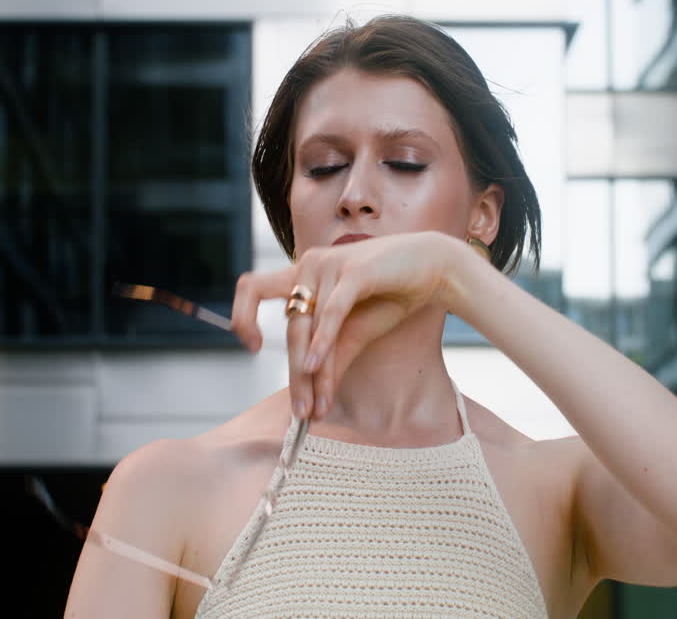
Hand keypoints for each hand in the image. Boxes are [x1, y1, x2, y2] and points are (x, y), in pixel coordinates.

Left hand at [230, 231, 468, 419]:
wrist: (433, 268)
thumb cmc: (392, 293)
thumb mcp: (356, 331)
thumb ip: (332, 357)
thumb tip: (314, 395)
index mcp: (303, 274)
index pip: (253, 287)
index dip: (243, 315)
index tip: (253, 347)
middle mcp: (308, 266)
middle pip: (290, 328)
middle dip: (295, 374)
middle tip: (301, 411)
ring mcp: (329, 265)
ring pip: (308, 328)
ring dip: (311, 373)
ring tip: (314, 406)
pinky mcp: (353, 272)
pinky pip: (331, 313)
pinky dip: (322, 343)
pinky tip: (315, 368)